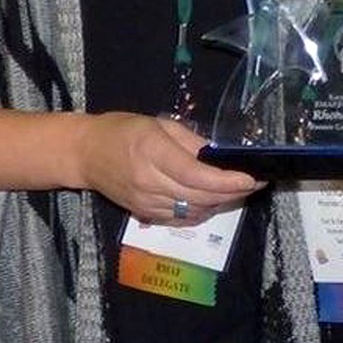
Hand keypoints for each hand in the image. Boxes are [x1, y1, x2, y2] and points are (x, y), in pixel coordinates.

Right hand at [76, 112, 262, 225]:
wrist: (86, 154)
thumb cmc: (123, 130)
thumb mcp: (159, 123)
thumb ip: (190, 141)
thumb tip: (219, 156)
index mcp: (153, 153)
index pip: (196, 175)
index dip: (227, 181)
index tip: (252, 178)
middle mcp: (149, 183)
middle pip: (200, 197)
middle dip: (232, 192)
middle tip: (255, 182)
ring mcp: (146, 203)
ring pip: (194, 211)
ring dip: (221, 203)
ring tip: (239, 190)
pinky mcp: (145, 215)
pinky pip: (182, 219)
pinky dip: (203, 211)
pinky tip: (214, 200)